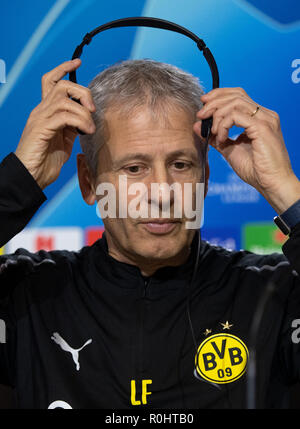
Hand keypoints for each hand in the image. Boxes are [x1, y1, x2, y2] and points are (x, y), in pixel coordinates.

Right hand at [15, 59, 95, 189]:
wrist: (31, 176)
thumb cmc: (46, 160)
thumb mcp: (64, 140)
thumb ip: (72, 126)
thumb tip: (87, 119)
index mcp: (46, 111)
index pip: (50, 80)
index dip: (63, 68)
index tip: (77, 62)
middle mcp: (41, 110)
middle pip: (61, 85)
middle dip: (82, 92)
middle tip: (92, 108)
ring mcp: (40, 118)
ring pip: (63, 99)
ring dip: (83, 111)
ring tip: (90, 127)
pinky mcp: (41, 129)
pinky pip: (63, 116)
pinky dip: (79, 121)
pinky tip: (85, 131)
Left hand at [193, 87, 299, 212]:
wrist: (272, 184)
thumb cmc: (256, 171)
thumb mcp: (230, 150)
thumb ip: (215, 137)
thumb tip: (198, 126)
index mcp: (259, 118)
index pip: (238, 96)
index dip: (218, 96)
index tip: (203, 105)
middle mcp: (265, 115)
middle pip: (236, 95)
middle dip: (214, 102)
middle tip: (201, 115)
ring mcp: (265, 119)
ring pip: (235, 102)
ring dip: (218, 114)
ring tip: (212, 132)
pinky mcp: (262, 127)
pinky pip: (236, 116)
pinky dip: (224, 125)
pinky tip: (221, 139)